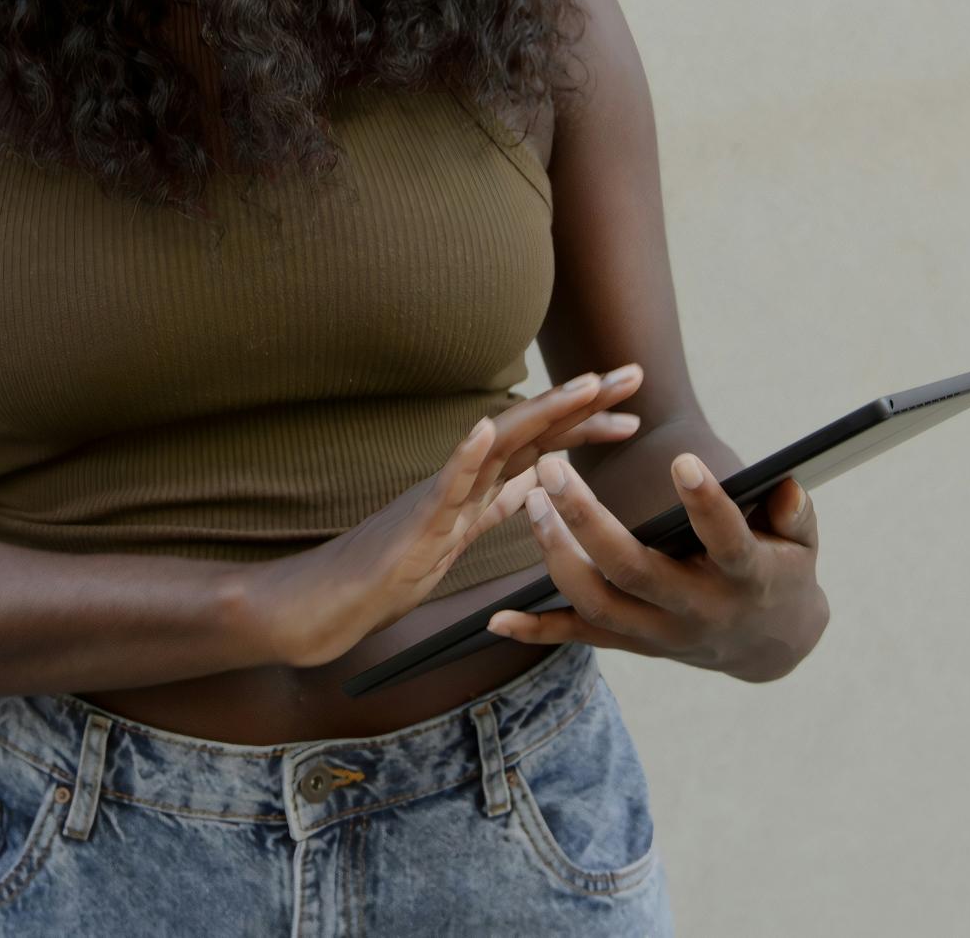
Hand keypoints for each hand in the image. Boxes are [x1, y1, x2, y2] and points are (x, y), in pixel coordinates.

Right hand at [243, 365, 648, 668]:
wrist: (335, 596)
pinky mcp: (418, 520)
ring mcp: (443, 494)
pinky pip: (445, 484)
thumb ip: (498, 504)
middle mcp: (467, 477)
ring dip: (544, 414)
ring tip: (584, 389)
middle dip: (585, 402)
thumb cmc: (394, 567)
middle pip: (535, 429)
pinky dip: (467, 454)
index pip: (545, 445)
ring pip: (500, 444)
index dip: (586, 423)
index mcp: (482, 484)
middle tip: (634, 374)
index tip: (631, 408)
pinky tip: (487, 429)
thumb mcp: (462, 533)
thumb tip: (536, 481)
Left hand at [485, 450, 828, 683]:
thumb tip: (786, 487)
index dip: (706, 504)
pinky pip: (580, 638)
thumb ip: (794, 514)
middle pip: (635, 570)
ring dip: (557, 557)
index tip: (681, 460)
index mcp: (746, 577)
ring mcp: (661, 633)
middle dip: (588, 521)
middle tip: (552, 469)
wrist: (769, 645)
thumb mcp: (802, 543)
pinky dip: (537, 632)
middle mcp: (697, 610)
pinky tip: (497, 618)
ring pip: (599, 603)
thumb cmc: (782, 570)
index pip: (727, 541)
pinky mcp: (635, 644)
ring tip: (529, 502)